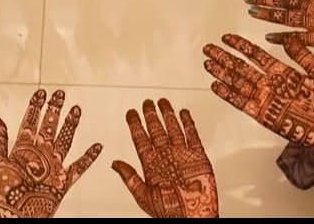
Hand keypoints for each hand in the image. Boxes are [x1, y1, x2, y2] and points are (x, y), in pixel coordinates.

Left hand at [0, 89, 102, 217]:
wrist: (17, 214)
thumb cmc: (5, 192)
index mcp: (24, 148)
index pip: (31, 120)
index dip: (36, 106)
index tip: (41, 92)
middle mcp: (40, 154)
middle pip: (50, 125)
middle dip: (55, 108)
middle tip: (60, 94)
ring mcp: (53, 165)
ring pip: (65, 139)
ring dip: (71, 124)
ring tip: (76, 109)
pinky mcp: (63, 180)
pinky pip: (80, 166)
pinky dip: (90, 157)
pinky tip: (97, 146)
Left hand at [112, 100, 217, 217]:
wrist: (194, 217)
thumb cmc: (170, 212)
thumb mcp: (144, 196)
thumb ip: (130, 177)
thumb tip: (114, 163)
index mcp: (152, 165)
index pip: (141, 139)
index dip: (136, 125)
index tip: (131, 112)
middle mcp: (166, 157)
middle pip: (156, 130)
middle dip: (151, 115)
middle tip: (146, 102)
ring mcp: (182, 155)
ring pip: (173, 129)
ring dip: (168, 115)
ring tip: (163, 102)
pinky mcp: (198, 157)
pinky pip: (193, 136)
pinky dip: (189, 124)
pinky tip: (183, 113)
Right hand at [203, 34, 313, 150]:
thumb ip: (302, 54)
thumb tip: (288, 37)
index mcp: (282, 72)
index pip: (256, 55)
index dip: (241, 45)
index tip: (227, 37)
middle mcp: (270, 84)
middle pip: (241, 67)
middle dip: (224, 57)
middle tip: (209, 48)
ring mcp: (266, 99)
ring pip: (238, 83)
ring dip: (222, 73)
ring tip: (208, 63)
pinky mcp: (264, 116)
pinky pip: (242, 103)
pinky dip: (228, 95)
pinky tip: (216, 86)